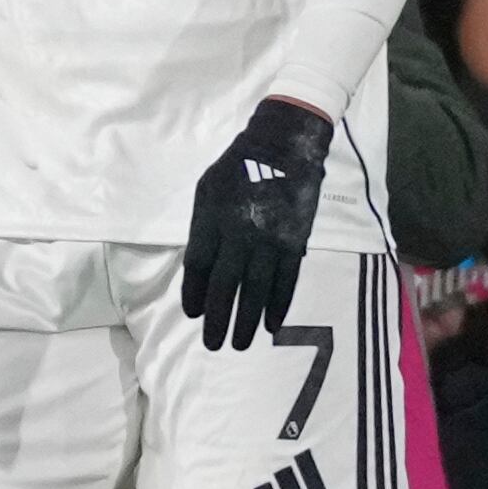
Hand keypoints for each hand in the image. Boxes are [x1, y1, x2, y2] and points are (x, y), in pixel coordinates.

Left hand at [183, 97, 331, 349]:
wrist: (283, 145)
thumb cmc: (237, 167)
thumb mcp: (207, 190)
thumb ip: (202, 228)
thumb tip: (200, 267)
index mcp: (212, 218)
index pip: (197, 266)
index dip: (193, 294)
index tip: (192, 314)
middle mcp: (238, 233)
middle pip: (224, 286)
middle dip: (217, 319)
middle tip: (213, 344)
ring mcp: (269, 239)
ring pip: (256, 290)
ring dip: (247, 321)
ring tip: (241, 344)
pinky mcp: (295, 241)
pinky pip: (286, 281)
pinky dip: (279, 305)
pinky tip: (272, 325)